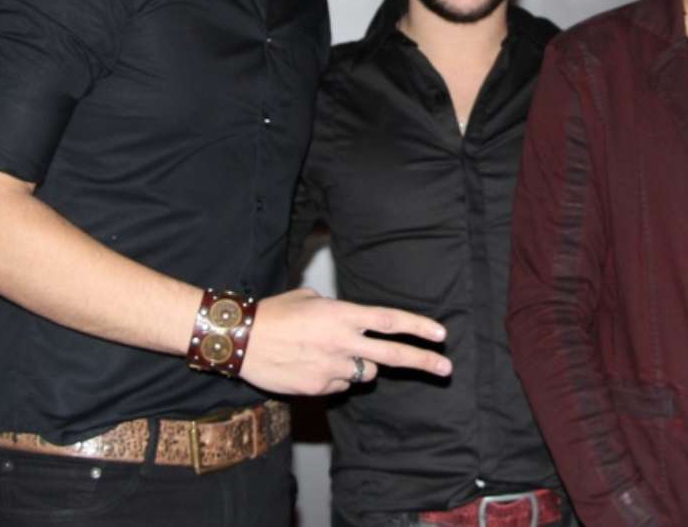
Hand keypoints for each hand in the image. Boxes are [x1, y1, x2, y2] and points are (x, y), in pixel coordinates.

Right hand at [238, 288, 450, 394]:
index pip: (390, 321)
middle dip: (423, 362)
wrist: (241, 340)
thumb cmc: (275, 314)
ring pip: (364, 374)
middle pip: (392, 355)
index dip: (418, 327)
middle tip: (445, 368)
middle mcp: (343, 342)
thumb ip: (338, 311)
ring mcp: (332, 368)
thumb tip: (354, 322)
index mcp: (342, 315)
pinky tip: (312, 365)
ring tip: (329, 353)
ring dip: (359, 366)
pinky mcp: (318, 388)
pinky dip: (334, 378)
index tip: (440, 335)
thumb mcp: (310, 299)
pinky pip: (340, 385)